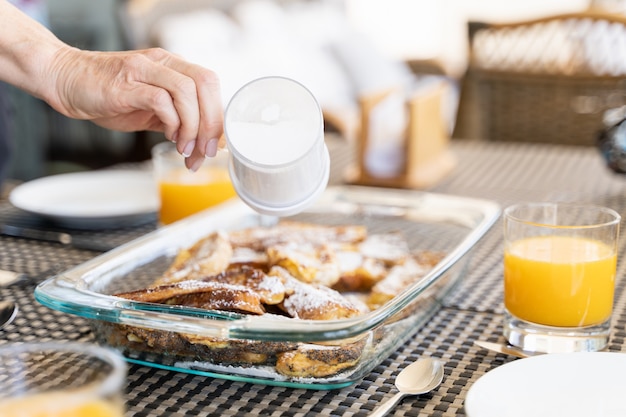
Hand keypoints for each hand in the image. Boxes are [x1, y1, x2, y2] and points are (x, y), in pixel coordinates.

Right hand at [47, 47, 222, 170]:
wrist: (65, 80)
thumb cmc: (108, 95)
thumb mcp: (151, 108)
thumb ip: (177, 119)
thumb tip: (205, 142)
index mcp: (172, 67)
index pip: (209, 83)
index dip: (218, 115)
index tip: (215, 143)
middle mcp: (162, 63)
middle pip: (205, 83)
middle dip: (211, 122)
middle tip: (204, 150)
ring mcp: (143, 71)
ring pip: (186, 91)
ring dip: (192, 125)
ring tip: (184, 147)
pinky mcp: (126, 85)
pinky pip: (160, 99)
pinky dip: (171, 122)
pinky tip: (167, 136)